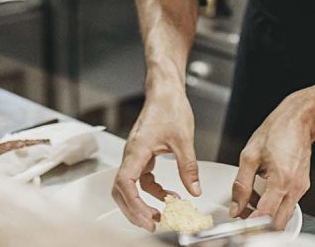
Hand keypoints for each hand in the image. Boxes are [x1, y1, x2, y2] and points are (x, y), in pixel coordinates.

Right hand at [111, 89, 200, 230]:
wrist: (165, 91)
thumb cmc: (169, 107)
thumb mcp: (184, 139)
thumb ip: (188, 167)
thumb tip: (194, 190)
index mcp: (137, 150)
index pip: (125, 183)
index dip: (134, 204)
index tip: (148, 217)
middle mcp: (132, 154)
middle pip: (121, 190)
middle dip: (134, 210)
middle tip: (152, 224)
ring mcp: (135, 155)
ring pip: (129, 187)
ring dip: (141, 204)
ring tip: (160, 216)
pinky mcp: (142, 155)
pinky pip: (141, 179)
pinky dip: (152, 191)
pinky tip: (168, 196)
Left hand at [230, 92, 314, 230]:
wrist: (298, 119)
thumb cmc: (277, 130)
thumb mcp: (250, 155)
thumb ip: (241, 185)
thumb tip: (235, 206)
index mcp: (281, 179)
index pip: (266, 215)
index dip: (251, 224)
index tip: (239, 224)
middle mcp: (295, 187)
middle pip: (278, 223)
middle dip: (259, 225)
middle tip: (243, 218)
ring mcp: (301, 188)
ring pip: (283, 215)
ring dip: (266, 215)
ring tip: (250, 201)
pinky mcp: (302, 186)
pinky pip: (287, 204)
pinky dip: (273, 205)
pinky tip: (262, 192)